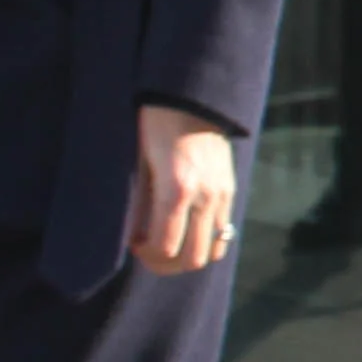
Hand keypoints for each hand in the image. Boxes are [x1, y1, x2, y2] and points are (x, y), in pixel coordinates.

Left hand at [129, 104, 240, 274]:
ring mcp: (222, 194)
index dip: (147, 254)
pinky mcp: (230, 190)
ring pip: (212, 250)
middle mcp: (204, 196)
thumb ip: (138, 204)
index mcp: (177, 189)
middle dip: (167, 264)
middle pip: (192, 258)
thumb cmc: (156, 125)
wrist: (191, 97)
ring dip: (188, 255)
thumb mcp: (140, 162)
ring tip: (169, 243)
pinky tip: (187, 228)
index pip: (166, 247)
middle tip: (149, 252)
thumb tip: (131, 237)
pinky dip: (205, 240)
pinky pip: (224, 232)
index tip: (134, 243)